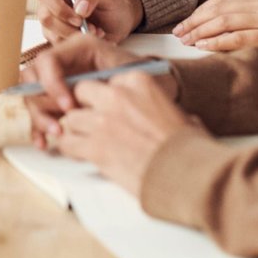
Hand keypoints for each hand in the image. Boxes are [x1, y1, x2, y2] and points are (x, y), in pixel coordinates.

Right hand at [20, 34, 166, 146]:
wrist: (160, 90)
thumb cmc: (149, 79)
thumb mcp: (131, 74)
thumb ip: (105, 82)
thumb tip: (78, 97)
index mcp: (79, 48)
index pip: (48, 61)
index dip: (52, 84)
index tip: (69, 107)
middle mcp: (65, 61)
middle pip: (33, 79)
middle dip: (42, 104)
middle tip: (58, 126)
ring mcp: (60, 81)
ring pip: (34, 97)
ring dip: (39, 118)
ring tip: (56, 135)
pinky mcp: (60, 100)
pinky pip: (41, 112)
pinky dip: (39, 128)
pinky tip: (44, 142)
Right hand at [36, 0, 142, 43]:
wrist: (118, 23)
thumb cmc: (110, 4)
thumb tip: (79, 7)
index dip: (58, 7)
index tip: (79, 18)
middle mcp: (52, 4)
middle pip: (45, 17)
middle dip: (68, 27)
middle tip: (90, 28)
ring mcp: (53, 22)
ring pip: (51, 34)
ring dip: (75, 37)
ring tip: (95, 32)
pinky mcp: (57, 37)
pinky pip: (59, 45)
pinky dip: (77, 45)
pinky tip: (91, 38)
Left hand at [53, 73, 207, 198]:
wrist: (190, 176)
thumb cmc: (189, 148)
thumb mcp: (178, 113)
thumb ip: (157, 106)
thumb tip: (160, 115)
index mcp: (138, 82)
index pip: (105, 81)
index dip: (104, 97)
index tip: (107, 108)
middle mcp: (117, 96)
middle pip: (81, 92)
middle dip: (83, 107)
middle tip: (90, 122)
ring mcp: (103, 121)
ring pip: (71, 119)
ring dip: (76, 131)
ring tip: (84, 141)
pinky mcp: (95, 147)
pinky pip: (67, 143)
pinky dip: (70, 149)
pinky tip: (78, 154)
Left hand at [172, 0, 257, 51]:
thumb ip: (252, 19)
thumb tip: (214, 28)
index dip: (200, 11)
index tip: (184, 23)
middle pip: (221, 8)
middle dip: (195, 20)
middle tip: (178, 33)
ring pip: (227, 21)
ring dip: (202, 31)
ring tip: (186, 40)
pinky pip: (240, 38)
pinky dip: (218, 42)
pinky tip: (204, 47)